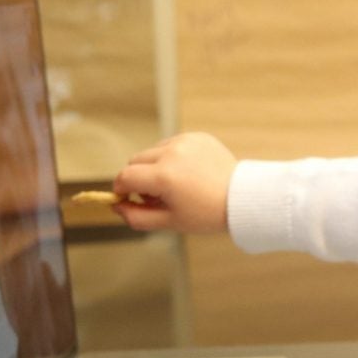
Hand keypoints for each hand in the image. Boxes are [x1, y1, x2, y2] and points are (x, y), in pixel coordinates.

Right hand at [111, 132, 237, 233]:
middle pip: (135, 161)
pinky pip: (172, 144)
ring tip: (176, 185)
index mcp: (164, 176)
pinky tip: (189, 173)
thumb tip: (115, 205)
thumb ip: (136, 216)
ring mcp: (185, 141)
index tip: (128, 199)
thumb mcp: (169, 222)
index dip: (121, 189)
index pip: (125, 177)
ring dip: (155, 166)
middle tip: (157, 196)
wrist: (242, 199)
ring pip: (152, 151)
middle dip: (139, 178)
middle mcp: (172, 153)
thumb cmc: (207, 214)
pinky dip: (173, 157)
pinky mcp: (197, 136)